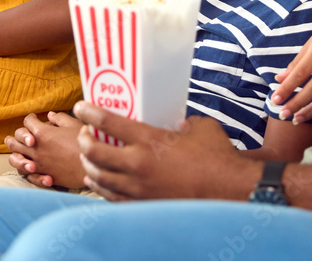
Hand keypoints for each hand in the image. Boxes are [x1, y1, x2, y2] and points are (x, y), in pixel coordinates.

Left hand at [4, 112, 85, 188]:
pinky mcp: (43, 175)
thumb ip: (60, 118)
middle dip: (15, 136)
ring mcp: (38, 163)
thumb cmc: (85, 143)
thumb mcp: (74, 125)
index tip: (35, 118)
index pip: (28, 122)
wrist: (93, 166)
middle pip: (15, 140)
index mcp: (42, 133)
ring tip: (15, 152)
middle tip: (17, 135)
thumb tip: (50, 115)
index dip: (31, 118)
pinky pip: (26, 175)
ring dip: (14, 155)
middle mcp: (36, 148)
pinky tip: (30, 167)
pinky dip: (26, 171)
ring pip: (15, 159)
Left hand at [74, 102, 251, 201]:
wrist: (230, 190)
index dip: (89, 112)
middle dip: (83, 140)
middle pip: (94, 151)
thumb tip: (177, 125)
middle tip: (85, 134)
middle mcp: (138, 163)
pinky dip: (100, 187)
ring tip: (88, 158)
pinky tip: (98, 182)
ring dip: (88, 165)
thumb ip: (183, 123)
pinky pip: (112, 197)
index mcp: (149, 139)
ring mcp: (138, 187)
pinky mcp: (144, 204)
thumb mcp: (200, 127)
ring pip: (98, 176)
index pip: (107, 122)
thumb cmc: (217, 156)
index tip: (81, 106)